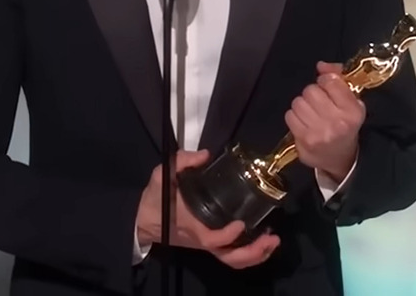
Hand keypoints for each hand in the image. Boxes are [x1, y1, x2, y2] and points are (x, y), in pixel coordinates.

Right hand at [136, 149, 279, 268]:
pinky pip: (230, 256)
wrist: (143, 220)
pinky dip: (247, 254)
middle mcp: (202, 239)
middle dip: (253, 252)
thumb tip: (205, 155)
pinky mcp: (208, 245)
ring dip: (255, 255)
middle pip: (230, 257)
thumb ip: (182, 161)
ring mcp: (206, 245)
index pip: (212, 239)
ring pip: (232, 260)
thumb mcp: (162, 174)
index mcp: (192, 225)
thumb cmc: (155, 199)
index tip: (241, 224)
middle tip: (272, 238)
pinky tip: (260, 242)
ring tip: (272, 242)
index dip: (228, 236)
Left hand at [285, 62, 364, 181]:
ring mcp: (319, 133)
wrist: (341, 159)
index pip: (330, 81)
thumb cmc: (345, 126)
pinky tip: (305, 123)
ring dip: (303, 105)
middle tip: (319, 103)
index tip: (326, 87)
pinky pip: (290, 116)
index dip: (325, 81)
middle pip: (311, 90)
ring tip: (312, 113)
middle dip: (313, 94)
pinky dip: (295, 117)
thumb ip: (337, 79)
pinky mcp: (304, 142)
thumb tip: (321, 65)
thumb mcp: (351, 102)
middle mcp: (337, 123)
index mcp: (352, 111)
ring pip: (298, 102)